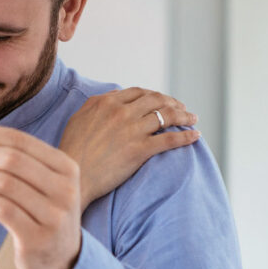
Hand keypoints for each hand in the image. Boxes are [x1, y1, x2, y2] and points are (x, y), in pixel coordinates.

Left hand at [0, 122, 80, 268]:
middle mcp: (65, 189)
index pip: (21, 141)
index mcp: (65, 167)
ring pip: (4, 183)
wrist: (63, 261)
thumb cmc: (42, 215)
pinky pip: (2, 209)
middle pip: (11, 160)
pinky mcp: (37, 238)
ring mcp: (53, 215)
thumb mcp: (41, 184)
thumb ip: (15, 163)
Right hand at [59, 88, 199, 209]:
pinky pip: (169, 139)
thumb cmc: (72, 151)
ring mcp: (131, 130)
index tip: (162, 101)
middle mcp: (120, 112)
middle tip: (182, 109)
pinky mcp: (140, 150)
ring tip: (193, 119)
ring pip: (166, 116)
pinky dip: (186, 136)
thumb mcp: (78, 119)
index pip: (138, 92)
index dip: (154, 95)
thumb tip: (112, 99)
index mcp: (105, 102)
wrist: (73, 176)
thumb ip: (96, 106)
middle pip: (156, 100)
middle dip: (173, 102)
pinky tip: (195, 136)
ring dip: (184, 116)